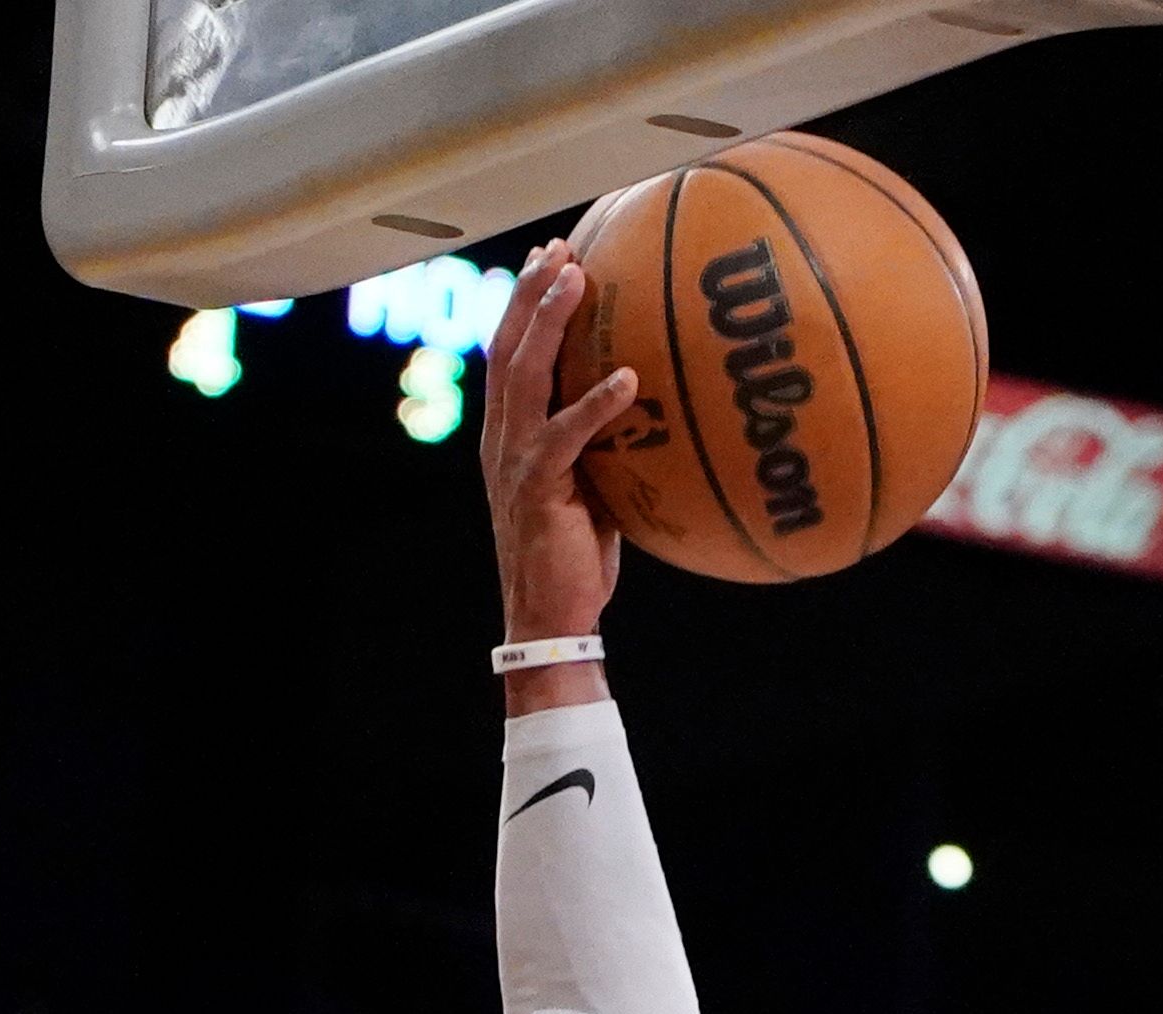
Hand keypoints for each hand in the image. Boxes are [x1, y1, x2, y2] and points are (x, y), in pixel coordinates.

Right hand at [482, 239, 633, 671]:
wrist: (551, 616)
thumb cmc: (578, 556)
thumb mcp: (595, 487)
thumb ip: (609, 444)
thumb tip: (659, 408)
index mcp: (511, 433)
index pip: (510, 354)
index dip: (524, 304)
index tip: (549, 258)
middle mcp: (503, 437)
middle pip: (508, 346)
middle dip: (531, 292)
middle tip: (560, 247)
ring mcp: (515, 459)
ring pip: (524, 374)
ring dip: (549, 322)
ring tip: (577, 278)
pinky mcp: (538, 488)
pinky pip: (566, 435)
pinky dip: (596, 404)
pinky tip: (628, 378)